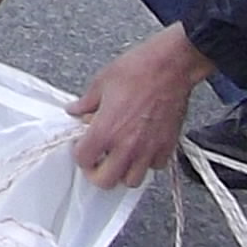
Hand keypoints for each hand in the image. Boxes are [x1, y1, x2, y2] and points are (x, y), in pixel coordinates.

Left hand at [66, 24, 214, 188]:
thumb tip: (75, 111)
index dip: (79, 153)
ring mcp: (149, 149)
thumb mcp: (101, 82)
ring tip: (120, 156)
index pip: (83, 159)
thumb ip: (86, 103)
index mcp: (105, 130)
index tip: (81, 146)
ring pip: (132, 180)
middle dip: (98, 173)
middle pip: (106, 181)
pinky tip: (142, 147)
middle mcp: (127, 146)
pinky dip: (147, 162)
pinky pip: (155, 167)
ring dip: (123, 171)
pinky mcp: (168, 146)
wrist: (171, 65)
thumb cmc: (138, 69)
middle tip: (97, 160)